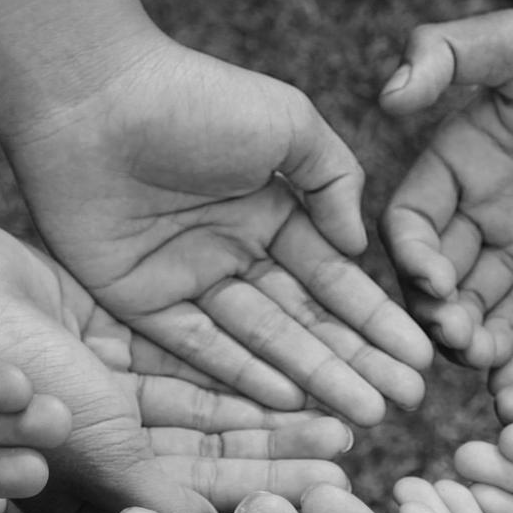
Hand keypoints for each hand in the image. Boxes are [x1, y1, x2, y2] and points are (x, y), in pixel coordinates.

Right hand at [0, 219, 353, 512]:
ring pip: (203, 407)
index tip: (325, 499)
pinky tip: (292, 369)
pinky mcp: (102, 335)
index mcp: (92, 484)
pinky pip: (182, 355)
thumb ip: (152, 484)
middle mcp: (100, 445)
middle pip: (209, 456)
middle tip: (350, 456)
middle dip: (278, 457)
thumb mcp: (88, 437)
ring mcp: (101, 391)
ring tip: (342, 415)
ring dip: (268, 413)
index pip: (195, 500)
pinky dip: (232, 363)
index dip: (261, 498)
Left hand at [5, 37, 432, 423]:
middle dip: (357, 362)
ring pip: (262, 342)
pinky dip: (243, 375)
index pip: (334, 280)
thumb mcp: (288, 124)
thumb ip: (333, 181)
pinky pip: (200, 348)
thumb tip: (359, 246)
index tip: (418, 356)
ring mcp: (187, 282)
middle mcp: (232, 254)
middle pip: (305, 322)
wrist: (93, 97)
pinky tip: (291, 402)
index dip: (376, 320)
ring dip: (315, 379)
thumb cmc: (193, 97)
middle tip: (406, 404)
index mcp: (269, 212)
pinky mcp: (139, 303)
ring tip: (365, 416)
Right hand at [380, 9, 512, 370]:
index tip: (434, 278)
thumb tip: (387, 95)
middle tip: (453, 337)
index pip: (411, 223)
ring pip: (480, 309)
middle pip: (437, 279)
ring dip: (470, 338)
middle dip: (437, 312)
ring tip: (482, 358)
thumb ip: (447, 53)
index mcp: (457, 164)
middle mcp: (483, 211)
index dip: (410, 255)